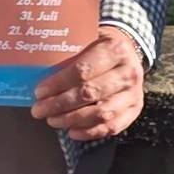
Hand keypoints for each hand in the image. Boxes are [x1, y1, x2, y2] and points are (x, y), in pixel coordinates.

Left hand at [30, 26, 145, 141]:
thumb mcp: (88, 40)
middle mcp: (129, 72)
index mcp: (115, 50)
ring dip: (72, 120)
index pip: (82, 71)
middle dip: (60, 104)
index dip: (58, 84)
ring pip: (101, 113)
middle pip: (90, 93)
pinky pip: (112, 127)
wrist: (129, 53)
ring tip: (53, 120)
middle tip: (39, 110)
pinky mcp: (134, 110)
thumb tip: (41, 79)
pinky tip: (72, 132)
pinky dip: (90, 132)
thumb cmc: (101, 47)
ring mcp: (134, 94)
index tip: (40, 92)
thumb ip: (69, 57)